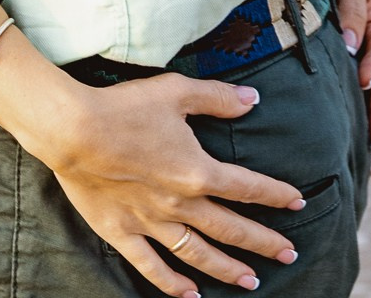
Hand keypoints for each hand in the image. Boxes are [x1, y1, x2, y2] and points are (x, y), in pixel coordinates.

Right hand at [0, 3, 304, 297]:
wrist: (72, 129)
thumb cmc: (123, 108)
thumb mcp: (175, 92)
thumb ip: (217, 98)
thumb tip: (253, 99)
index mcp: (197, 171)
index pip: (247, 187)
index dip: (276, 194)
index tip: (298, 201)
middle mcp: (181, 203)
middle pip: (231, 228)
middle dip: (263, 242)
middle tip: (289, 255)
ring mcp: (151, 222)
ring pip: (198, 253)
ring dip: (227, 269)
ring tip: (251, 282)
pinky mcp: (122, 231)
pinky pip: (151, 264)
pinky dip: (171, 283)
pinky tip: (190, 295)